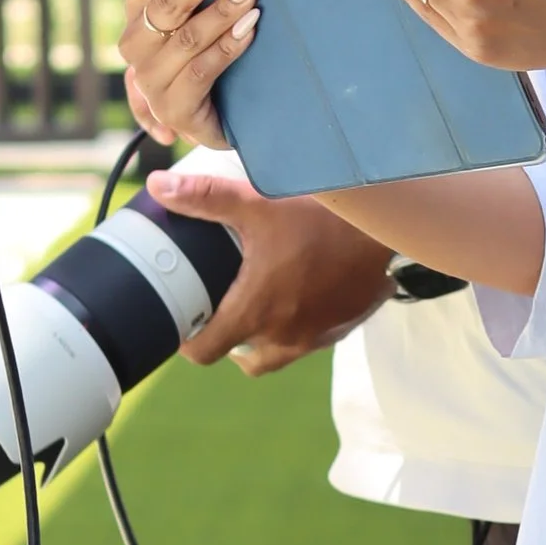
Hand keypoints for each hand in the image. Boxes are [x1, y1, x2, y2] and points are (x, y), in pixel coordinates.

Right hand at [116, 0, 261, 150]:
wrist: (214, 123)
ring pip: (187, 36)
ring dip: (222, 9)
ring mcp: (151, 79)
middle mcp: (136, 43)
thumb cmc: (209, 58)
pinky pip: (203, 69)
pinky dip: (229, 45)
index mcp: (136, 12)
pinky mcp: (172, 109)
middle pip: (165, 2)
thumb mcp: (197, 20)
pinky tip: (250, 26)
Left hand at [144, 168, 395, 373]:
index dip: (189, 345)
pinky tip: (305, 293)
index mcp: (255, 312)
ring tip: (262, 304)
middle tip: (224, 312)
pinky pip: (316, 338)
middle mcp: (285, 335)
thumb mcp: (256, 203)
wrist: (386, 224)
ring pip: (281, 353)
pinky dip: (304, 324)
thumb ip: (204, 197)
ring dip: (267, 337)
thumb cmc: (320, 216)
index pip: (207, 353)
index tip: (184, 327)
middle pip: (244, 360)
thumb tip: (159, 185)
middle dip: (231, 342)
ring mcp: (318, 335)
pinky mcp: (345, 325)